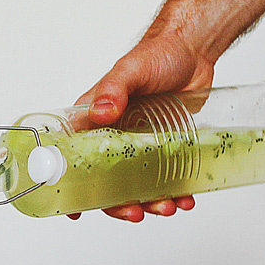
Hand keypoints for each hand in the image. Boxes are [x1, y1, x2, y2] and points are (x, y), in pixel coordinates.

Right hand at [70, 35, 213, 222]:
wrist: (194, 51)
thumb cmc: (156, 54)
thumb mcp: (130, 70)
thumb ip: (113, 89)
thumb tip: (101, 112)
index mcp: (93, 121)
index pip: (73, 157)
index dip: (71, 186)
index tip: (73, 210)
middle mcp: (111, 136)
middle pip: (106, 181)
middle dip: (119, 204)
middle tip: (134, 213)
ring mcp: (138, 145)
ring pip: (136, 185)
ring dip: (149, 202)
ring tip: (168, 206)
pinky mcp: (163, 147)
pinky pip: (164, 177)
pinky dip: (174, 191)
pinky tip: (185, 197)